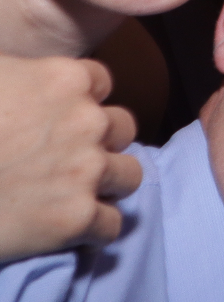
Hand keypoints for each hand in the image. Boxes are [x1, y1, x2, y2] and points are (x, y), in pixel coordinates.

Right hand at [0, 55, 142, 260]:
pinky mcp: (76, 219)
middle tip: (66, 158)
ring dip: (107, 184)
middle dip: (99, 142)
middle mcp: (87, 122)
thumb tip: (20, 72)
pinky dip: (94, 230)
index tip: (59, 119)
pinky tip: (71, 231)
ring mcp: (86, 171)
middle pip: (122, 128)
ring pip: (129, 175)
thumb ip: (17, 70)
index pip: (101, 83)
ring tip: (76, 193)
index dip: (81, 102)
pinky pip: (111, 225)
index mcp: (65, 79)